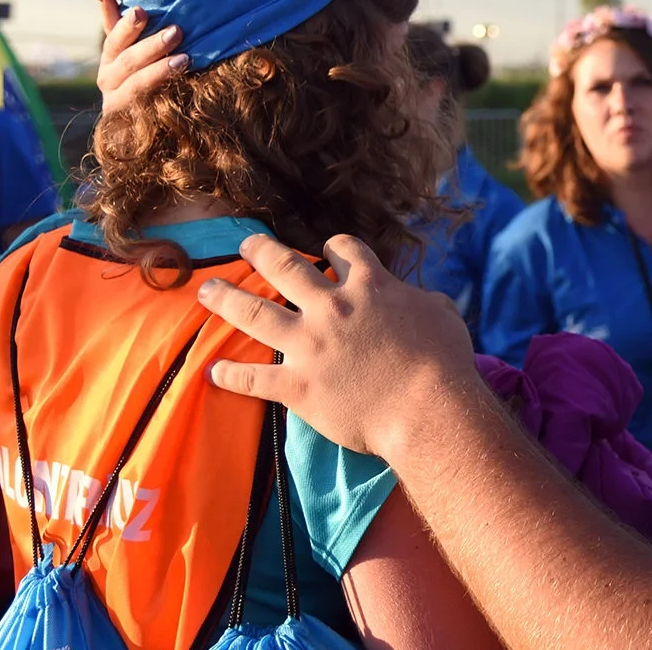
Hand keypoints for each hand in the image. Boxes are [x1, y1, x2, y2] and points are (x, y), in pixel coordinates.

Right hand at [96, 0, 185, 116]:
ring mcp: (117, 104)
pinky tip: (181, 88)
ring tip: (184, 59)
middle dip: (151, 45)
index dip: (126, 25)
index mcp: (110, 59)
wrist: (136, 128)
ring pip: (136, 85)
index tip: (141, 10)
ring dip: (159, 71)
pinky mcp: (128, 124)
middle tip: (176, 31)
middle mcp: (108, 81)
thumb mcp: (131, 48)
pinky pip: (145, 110)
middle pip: (127, 61)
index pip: (114, 39)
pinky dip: (161, 97)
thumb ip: (119, 22)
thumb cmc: (140, 76)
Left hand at [198, 234, 481, 457]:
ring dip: (226, 298)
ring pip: (255, 312)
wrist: (427, 408)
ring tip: (206, 289)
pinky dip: (230, 374)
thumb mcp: (445, 316)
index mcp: (370, 286)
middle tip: (246, 243)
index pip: (343, 251)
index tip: (325, 251)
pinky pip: (253, 378)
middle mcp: (332, 307)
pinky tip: (212, 370)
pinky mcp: (297, 385)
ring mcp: (309, 345)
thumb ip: (428, 301)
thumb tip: (423, 300)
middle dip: (262, 251)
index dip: (333, 248)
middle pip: (286, 268)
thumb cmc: (444, 362)